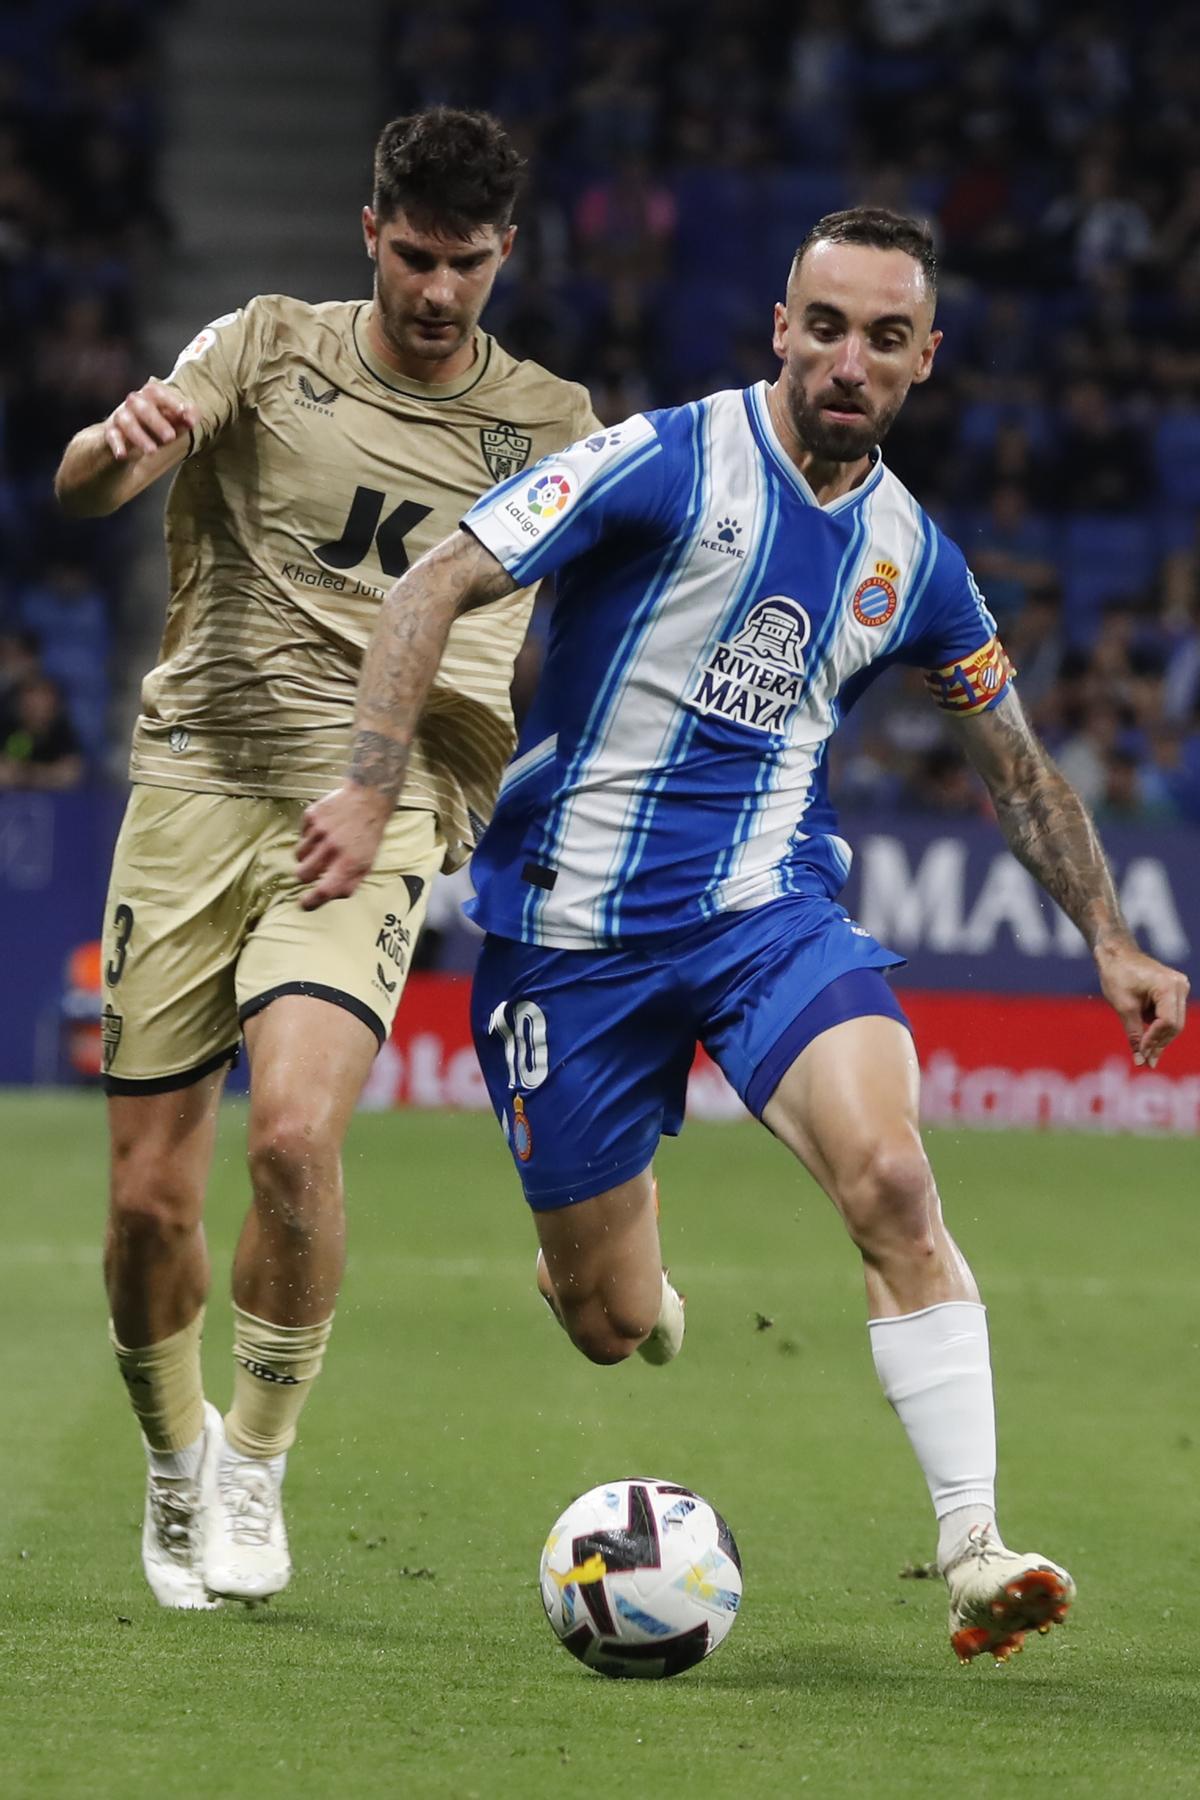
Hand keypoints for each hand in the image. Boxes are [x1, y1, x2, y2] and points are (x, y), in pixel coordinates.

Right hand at [104, 381, 196, 460]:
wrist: (134, 433)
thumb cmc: (162, 422)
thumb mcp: (177, 418)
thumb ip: (187, 416)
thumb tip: (190, 421)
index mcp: (150, 395)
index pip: (157, 392)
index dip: (171, 402)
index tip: (184, 414)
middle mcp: (134, 402)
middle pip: (142, 407)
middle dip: (157, 422)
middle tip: (170, 438)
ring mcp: (121, 415)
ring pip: (127, 421)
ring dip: (139, 436)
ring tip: (152, 451)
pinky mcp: (111, 431)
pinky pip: (111, 436)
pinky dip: (116, 445)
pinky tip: (122, 455)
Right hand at [297, 783, 391, 909]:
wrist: (368, 799)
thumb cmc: (368, 835)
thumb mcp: (367, 863)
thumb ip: (349, 883)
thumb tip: (328, 896)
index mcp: (349, 863)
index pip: (325, 890)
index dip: (311, 901)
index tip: (304, 904)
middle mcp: (333, 847)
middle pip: (303, 873)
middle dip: (305, 876)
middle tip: (313, 870)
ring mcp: (320, 830)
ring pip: (299, 854)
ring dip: (307, 855)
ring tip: (322, 846)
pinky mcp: (311, 816)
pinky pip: (301, 835)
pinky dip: (309, 836)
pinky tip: (324, 830)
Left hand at [1095, 935, 1189, 1067]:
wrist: (1115, 953)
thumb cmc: (1116, 975)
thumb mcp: (1123, 1007)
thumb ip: (1134, 1034)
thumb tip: (1140, 1060)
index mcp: (1168, 986)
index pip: (1168, 1022)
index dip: (1155, 1040)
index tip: (1142, 1054)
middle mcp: (1179, 986)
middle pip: (1175, 1025)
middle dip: (1160, 1043)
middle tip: (1146, 1061)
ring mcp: (1179, 987)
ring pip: (1174, 1022)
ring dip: (1159, 1037)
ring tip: (1145, 1053)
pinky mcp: (1174, 990)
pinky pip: (1170, 1014)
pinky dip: (1158, 1027)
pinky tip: (1147, 1038)